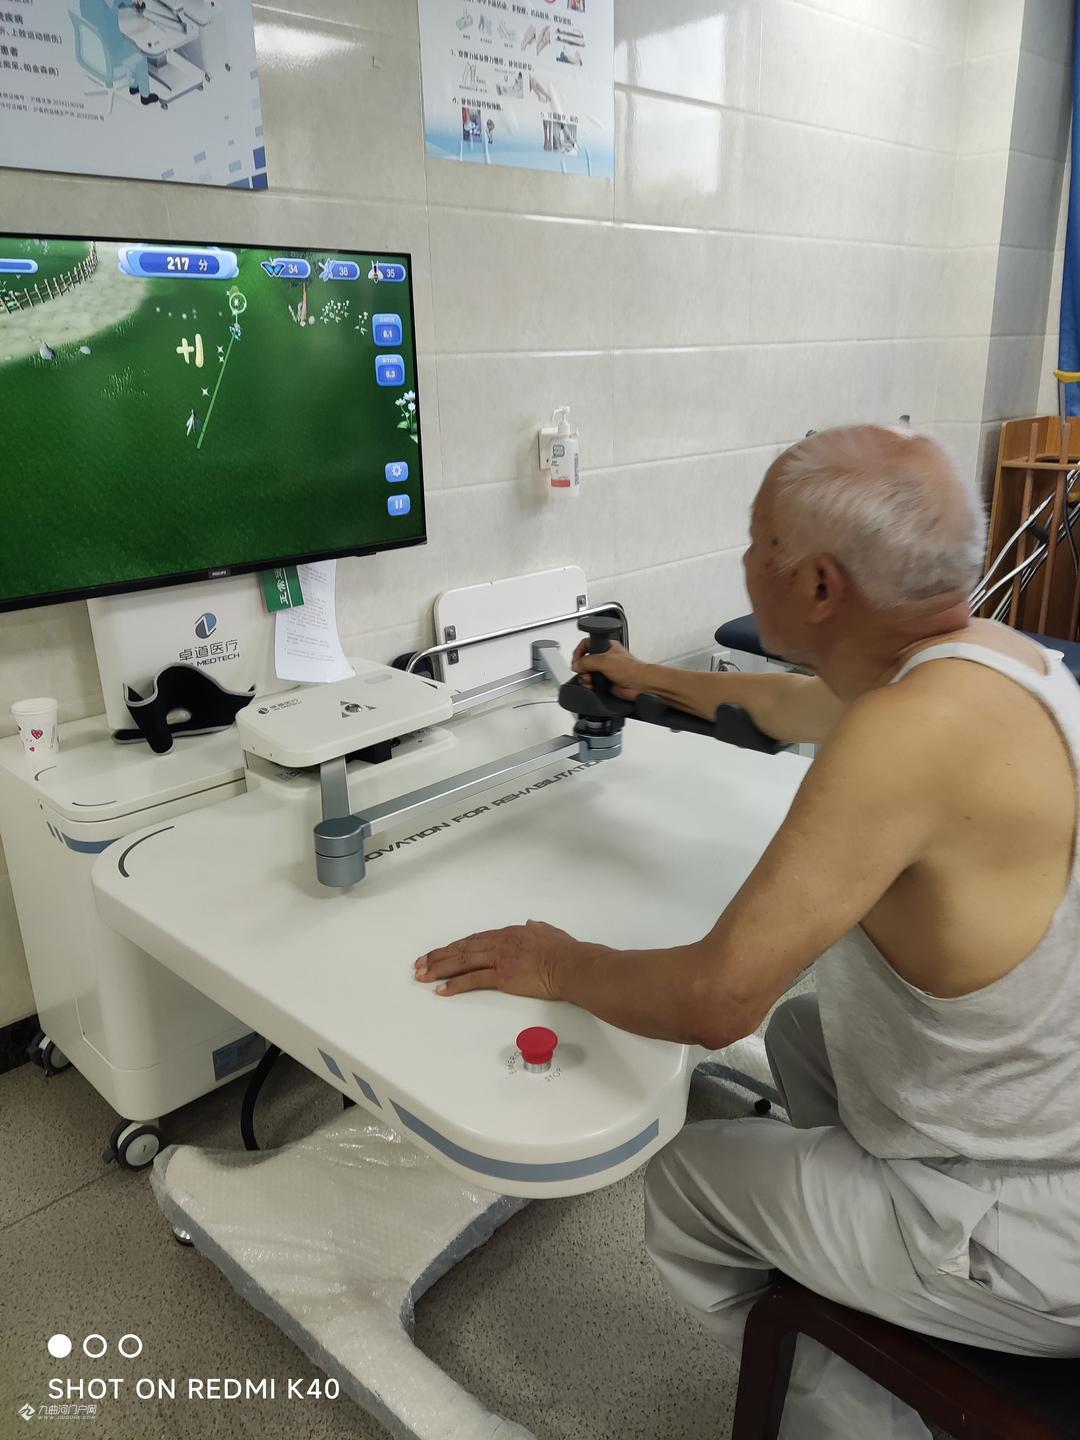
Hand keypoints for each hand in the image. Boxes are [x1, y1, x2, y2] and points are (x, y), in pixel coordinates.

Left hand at [414, 920, 576, 998]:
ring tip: (422, 976)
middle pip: (462, 949)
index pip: (474, 940)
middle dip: (438, 957)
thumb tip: (532, 923)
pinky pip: (473, 980)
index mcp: (508, 933)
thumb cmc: (564, 951)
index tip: (439, 953)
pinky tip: (442, 989)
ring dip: (440, 969)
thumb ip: (538, 928)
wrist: (570, 964)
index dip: (454, 947)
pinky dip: (455, 984)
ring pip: (462, 962)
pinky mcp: (502, 976)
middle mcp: (499, 943)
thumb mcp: (549, 932)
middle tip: (420, 965)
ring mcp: (499, 959)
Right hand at [571, 638, 647, 700]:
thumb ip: (587, 661)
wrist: (640, 685)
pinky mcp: (606, 681)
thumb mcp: (604, 660)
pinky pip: (592, 683)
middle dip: (581, 667)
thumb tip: (576, 665)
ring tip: (588, 679)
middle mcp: (606, 657)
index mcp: (607, 646)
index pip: (587, 644)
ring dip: (585, 677)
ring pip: (588, 672)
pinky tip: (592, 685)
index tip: (576, 660)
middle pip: (585, 660)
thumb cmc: (631, 669)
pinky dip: (590, 685)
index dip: (579, 651)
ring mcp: (606, 670)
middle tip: (583, 671)